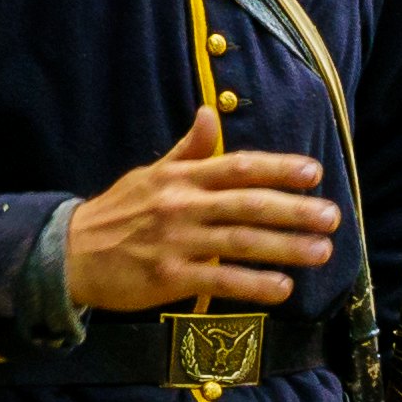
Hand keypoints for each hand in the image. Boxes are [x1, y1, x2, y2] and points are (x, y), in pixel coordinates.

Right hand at [62, 106, 335, 312]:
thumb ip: (187, 150)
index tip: (314, 173)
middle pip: (248, 205)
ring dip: (285, 248)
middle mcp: (182, 206)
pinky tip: (283, 288)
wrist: (69, 254)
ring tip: (322, 252)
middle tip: (332, 217)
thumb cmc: (117, 212)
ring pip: (240, 243)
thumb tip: (210, 114)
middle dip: (294, 210)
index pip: (237, 167)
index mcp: (180, 177)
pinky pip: (220, 281)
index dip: (278, 169)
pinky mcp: (169, 278)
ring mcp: (176, 242)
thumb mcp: (150, 174)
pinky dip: (254, 284)